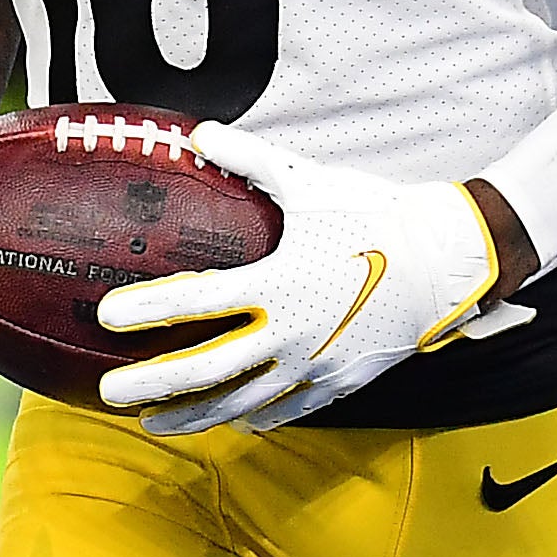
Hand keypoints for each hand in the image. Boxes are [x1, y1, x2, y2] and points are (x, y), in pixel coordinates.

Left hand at [96, 123, 527, 433]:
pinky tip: (231, 423)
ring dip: (195, 414)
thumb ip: (249, 159)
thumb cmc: (377, 216)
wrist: (451, 262)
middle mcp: (293, 333)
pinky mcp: (342, 382)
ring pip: (244, 402)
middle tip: (110, 393)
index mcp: (279, 283)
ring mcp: (318, 365)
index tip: (105, 316)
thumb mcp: (309, 184)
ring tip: (153, 423)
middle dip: (154, 384)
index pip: (197, 301)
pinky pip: (289, 409)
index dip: (148, 310)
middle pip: (209, 369)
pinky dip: (254, 417)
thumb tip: (198, 133)